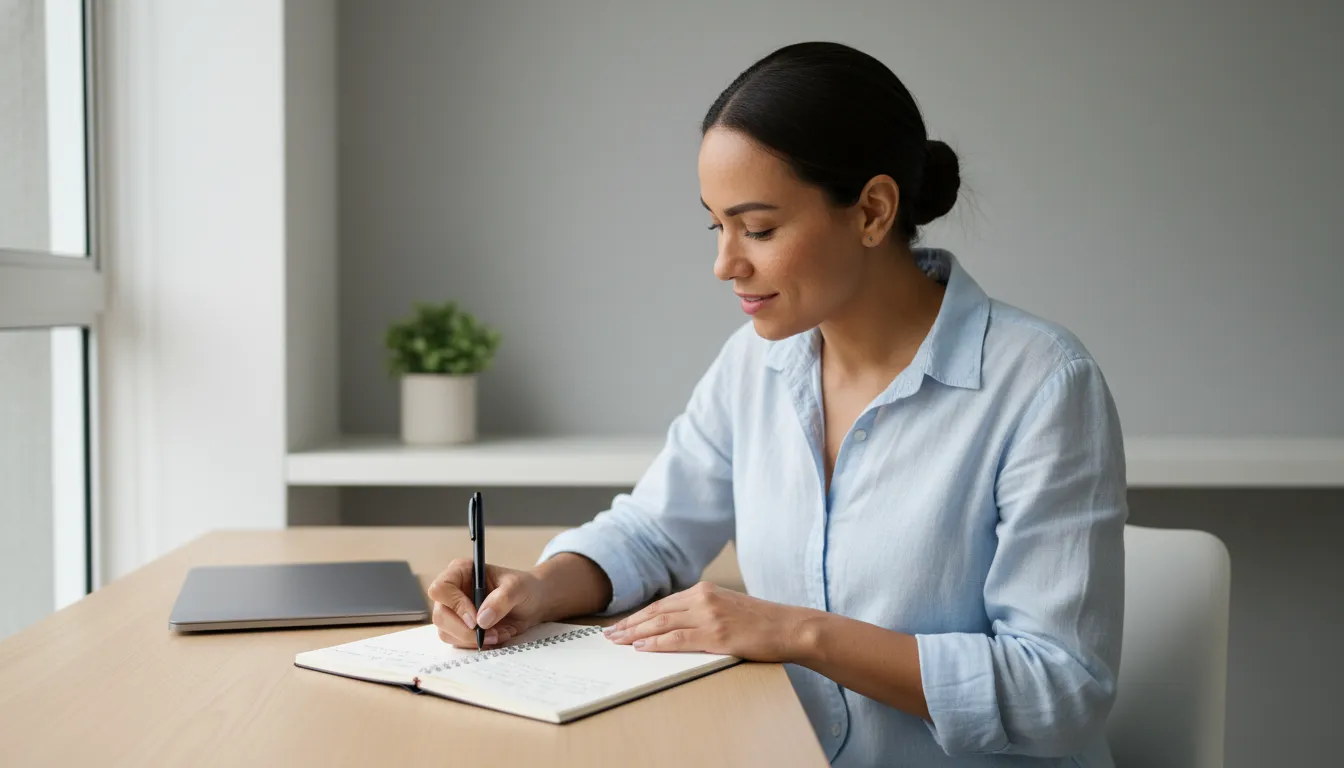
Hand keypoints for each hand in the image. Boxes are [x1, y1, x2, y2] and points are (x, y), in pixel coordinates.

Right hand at [426, 559, 548, 648]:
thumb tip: (482, 620)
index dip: (455, 605)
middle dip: (465, 630)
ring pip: (446, 632)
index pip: (441, 589)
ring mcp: (454, 611)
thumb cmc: (523, 587)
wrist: (533, 602)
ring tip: (498, 634)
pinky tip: (496, 636)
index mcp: (461, 572)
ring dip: (472, 639)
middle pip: (440, 616)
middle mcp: (452, 591)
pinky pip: (458, 642)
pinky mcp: (459, 628)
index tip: (476, 619)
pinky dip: (477, 644)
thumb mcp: (517, 587)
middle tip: (489, 633)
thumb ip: (501, 600)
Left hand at [602, 581, 815, 661]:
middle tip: (609, 635)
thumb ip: (702, 610)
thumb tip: (674, 624)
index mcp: (704, 590)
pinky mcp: (716, 634)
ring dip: (635, 634)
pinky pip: (677, 639)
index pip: (662, 603)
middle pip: (656, 612)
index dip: (638, 615)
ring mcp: (709, 616)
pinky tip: (641, 647)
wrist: (789, 627)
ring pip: (661, 624)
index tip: (620, 625)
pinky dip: (656, 643)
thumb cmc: (761, 622)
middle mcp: (703, 598)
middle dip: (630, 624)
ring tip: (618, 642)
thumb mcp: (727, 607)